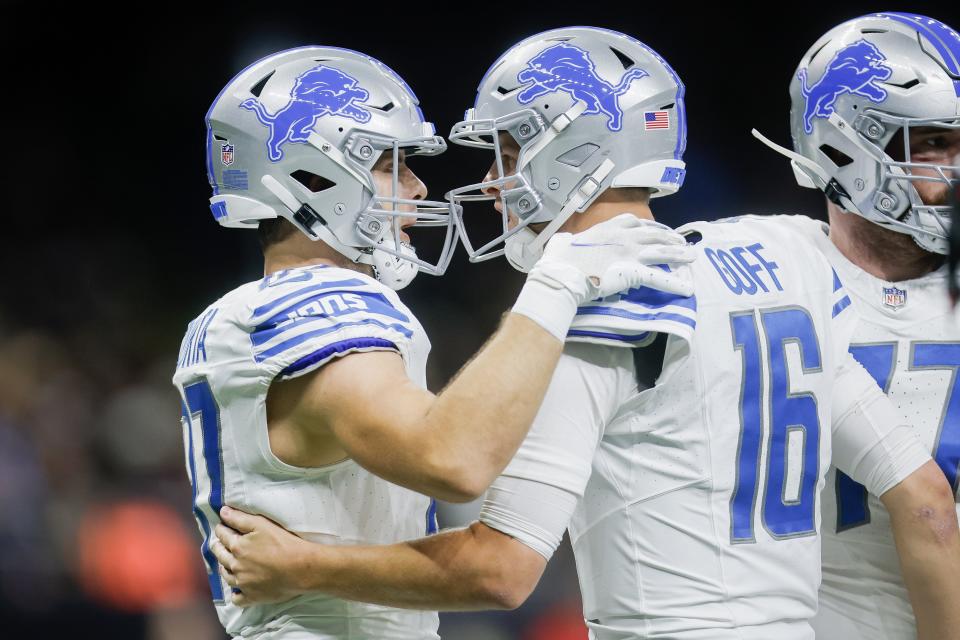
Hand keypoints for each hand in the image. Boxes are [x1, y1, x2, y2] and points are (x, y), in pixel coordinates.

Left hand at [210, 506, 312, 606]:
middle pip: (220, 555)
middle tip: (218, 543)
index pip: (223, 535)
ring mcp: (242, 583)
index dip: (221, 529)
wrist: (300, 568)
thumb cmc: (283, 543)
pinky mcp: (252, 597)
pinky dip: (235, 593)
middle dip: (218, 547)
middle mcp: (236, 566)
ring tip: (226, 563)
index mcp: (237, 547)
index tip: (221, 526)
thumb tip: (222, 512)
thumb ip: (240, 518)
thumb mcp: (262, 524)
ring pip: (226, 576)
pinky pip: (237, 598)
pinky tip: (237, 588)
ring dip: (224, 568)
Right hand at [535, 214, 694, 302]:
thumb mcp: (562, 243)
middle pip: (653, 233)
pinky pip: (659, 277)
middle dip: (669, 236)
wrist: (562, 274)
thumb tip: (563, 242)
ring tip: (692, 255)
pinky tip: (686, 288)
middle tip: (681, 240)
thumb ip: (567, 241)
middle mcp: (623, 236)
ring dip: (679, 253)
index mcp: (606, 228)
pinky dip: (674, 283)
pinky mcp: (633, 271)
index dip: (649, 225)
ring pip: (662, 251)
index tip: (656, 228)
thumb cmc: (558, 260)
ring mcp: (630, 252)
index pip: (634, 221)